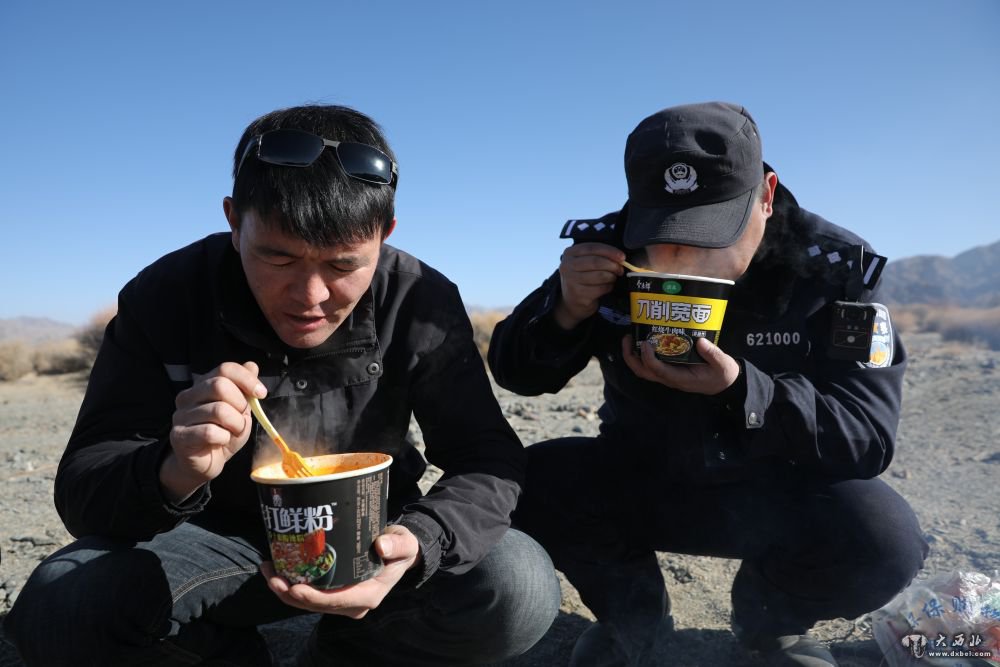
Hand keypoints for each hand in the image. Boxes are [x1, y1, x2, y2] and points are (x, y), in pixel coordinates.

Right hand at [160, 361, 265, 501]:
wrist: (205, 464)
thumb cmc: (223, 434)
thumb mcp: (240, 411)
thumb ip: (244, 389)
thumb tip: (252, 365)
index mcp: (202, 385)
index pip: (225, 369)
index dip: (247, 379)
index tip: (261, 393)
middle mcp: (188, 396)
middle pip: (220, 385)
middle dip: (240, 404)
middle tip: (242, 419)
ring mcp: (181, 415)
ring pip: (219, 411)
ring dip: (236, 425)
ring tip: (233, 433)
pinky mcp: (179, 435)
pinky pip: (210, 432)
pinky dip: (224, 438)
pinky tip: (221, 442)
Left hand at [261, 524, 420, 617]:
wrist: (398, 551)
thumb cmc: (401, 547)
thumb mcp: (405, 544)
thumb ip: (398, 545)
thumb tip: (381, 545)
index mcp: (369, 595)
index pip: (337, 602)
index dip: (314, 598)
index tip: (295, 588)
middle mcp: (353, 604)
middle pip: (316, 605)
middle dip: (290, 593)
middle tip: (272, 575)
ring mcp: (341, 600)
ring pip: (307, 602)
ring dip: (285, 589)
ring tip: (268, 570)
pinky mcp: (332, 593)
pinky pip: (308, 593)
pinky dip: (290, 583)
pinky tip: (276, 567)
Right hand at [552, 242, 624, 329]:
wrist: (572, 301)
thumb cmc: (582, 278)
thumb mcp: (585, 262)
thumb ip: (598, 256)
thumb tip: (619, 257)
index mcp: (570, 253)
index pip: (592, 248)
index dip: (609, 251)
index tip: (622, 256)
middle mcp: (567, 265)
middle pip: (596, 261)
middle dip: (612, 265)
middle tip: (620, 269)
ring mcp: (571, 280)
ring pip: (600, 275)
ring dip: (611, 277)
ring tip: (612, 278)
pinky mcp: (578, 294)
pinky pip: (601, 288)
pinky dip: (608, 287)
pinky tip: (607, 286)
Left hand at [622, 335, 740, 394]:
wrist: (724, 384)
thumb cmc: (722, 374)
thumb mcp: (723, 364)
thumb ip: (713, 354)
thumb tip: (700, 341)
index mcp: (680, 378)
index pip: (658, 370)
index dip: (648, 358)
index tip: (646, 342)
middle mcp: (669, 378)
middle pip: (643, 372)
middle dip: (631, 357)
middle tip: (628, 337)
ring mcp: (667, 375)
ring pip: (643, 370)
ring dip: (633, 355)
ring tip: (630, 337)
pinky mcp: (668, 370)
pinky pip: (649, 365)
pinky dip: (642, 354)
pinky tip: (643, 339)